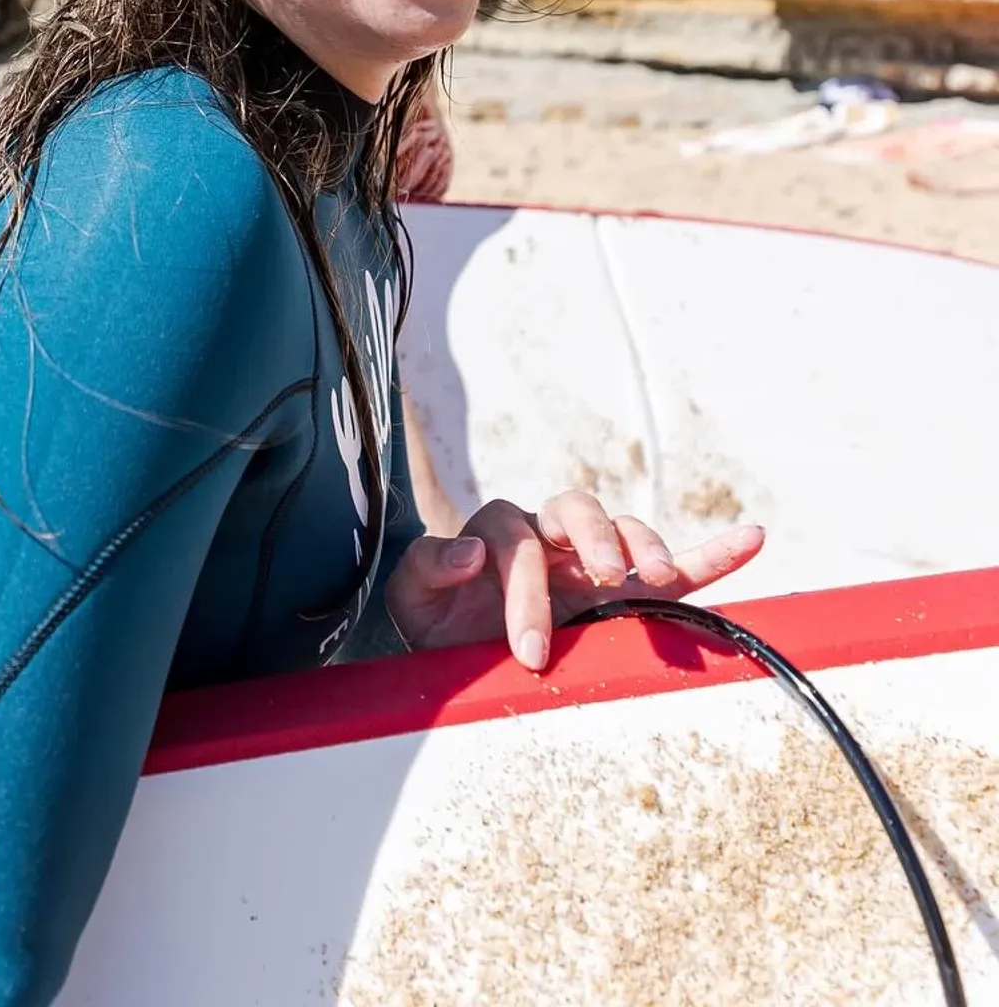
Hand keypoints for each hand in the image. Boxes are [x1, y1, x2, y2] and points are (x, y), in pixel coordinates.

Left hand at [382, 490, 764, 671]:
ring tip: (658, 576)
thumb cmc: (438, 625)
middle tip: (603, 578)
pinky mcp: (628, 591)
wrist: (461, 655)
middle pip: (577, 510)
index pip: (515, 541)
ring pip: (626, 530)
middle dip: (593, 540)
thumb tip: (471, 550)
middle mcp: (550, 537)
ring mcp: (593, 562)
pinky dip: (716, 552)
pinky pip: (681, 565)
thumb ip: (425, 567)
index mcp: (500, 534)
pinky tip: (753, 537)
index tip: (529, 652)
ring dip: (646, 545)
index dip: (523, 592)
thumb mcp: (413, 600)